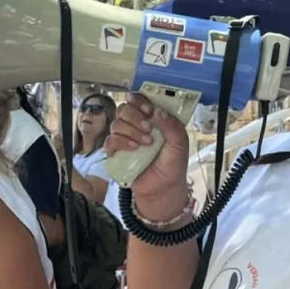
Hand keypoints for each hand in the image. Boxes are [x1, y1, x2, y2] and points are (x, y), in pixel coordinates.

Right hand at [104, 93, 189, 217]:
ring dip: (131, 131)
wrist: (164, 188)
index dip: (139, 100)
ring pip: (116, 124)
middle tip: (148, 128)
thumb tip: (158, 110)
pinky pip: (109, 141)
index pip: (137, 101)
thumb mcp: (180, 144)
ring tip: (146, 144)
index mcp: (149, 119)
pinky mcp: (115, 153)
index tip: (147, 109)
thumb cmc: (172, 164)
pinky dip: (120, 142)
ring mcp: (123, 139)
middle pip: (123, 109)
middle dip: (134, 116)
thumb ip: (172, 126)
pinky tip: (133, 149)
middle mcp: (134, 126)